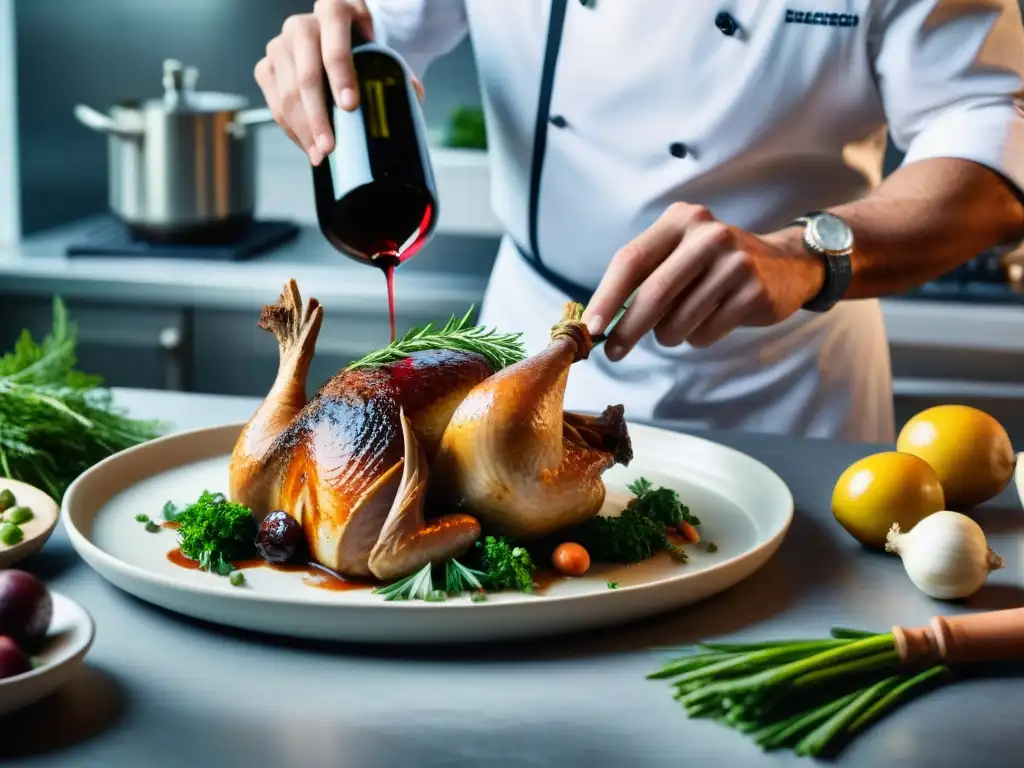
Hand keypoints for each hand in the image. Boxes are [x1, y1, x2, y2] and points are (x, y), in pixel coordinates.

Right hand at [254, 0, 423, 165]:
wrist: (338, 41)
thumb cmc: (362, 50)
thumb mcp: (380, 52)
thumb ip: (394, 71)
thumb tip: (413, 95)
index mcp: (334, 12)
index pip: (335, 45)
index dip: (341, 76)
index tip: (350, 106)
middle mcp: (301, 25)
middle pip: (306, 75)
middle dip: (318, 117)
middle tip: (330, 146)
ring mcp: (279, 45)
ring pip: (286, 93)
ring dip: (303, 130)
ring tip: (320, 155)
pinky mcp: (266, 66)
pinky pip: (274, 103)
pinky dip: (291, 129)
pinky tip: (307, 145)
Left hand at [583, 203, 825, 360]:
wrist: (784, 265)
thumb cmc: (712, 265)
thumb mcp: (678, 254)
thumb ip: (642, 278)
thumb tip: (599, 320)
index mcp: (680, 220)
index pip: (631, 259)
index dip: (607, 296)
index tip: (590, 327)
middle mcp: (708, 235)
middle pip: (654, 293)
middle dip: (628, 329)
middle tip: (613, 352)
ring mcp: (734, 263)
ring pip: (678, 321)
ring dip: (669, 335)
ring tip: (682, 322)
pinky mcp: (753, 292)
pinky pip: (705, 333)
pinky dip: (698, 337)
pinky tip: (713, 319)